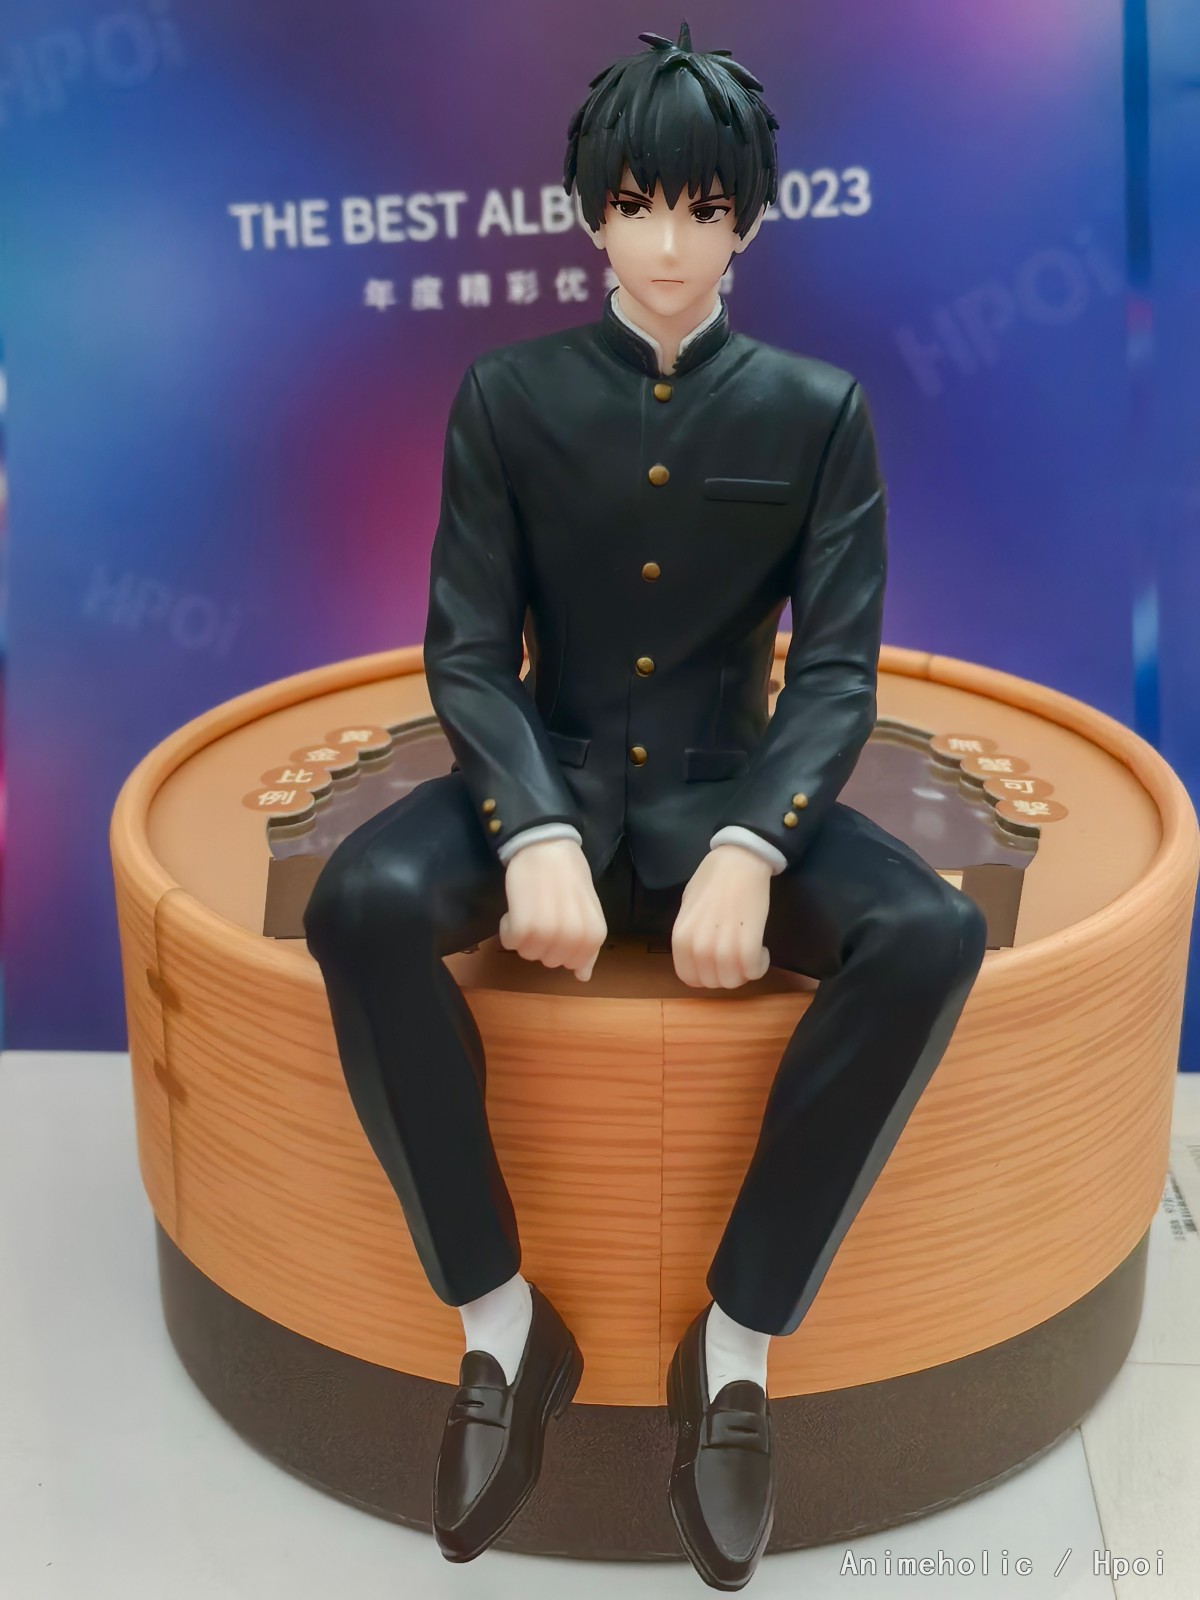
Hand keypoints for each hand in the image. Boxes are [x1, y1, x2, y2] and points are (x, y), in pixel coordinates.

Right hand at [499, 838, 607, 980]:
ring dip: (525, 934)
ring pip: (528, 954)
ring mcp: (549, 934)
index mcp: (594, 935)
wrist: (546, 845)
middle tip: (545, 910)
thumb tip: (583, 976)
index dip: (562, 945)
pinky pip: (510, 943)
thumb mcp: (587, 910)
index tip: (560, 920)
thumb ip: (587, 945)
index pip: (574, 964)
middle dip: (544, 941)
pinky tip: (517, 907)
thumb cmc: (568, 875)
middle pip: (549, 962)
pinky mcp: (524, 927)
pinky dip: (508, 928)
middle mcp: (574, 938)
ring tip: (532, 906)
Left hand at [671, 843, 771, 988]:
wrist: (738, 862)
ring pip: (733, 980)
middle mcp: (698, 947)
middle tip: (736, 957)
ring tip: (749, 953)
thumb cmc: (711, 880)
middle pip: (713, 982)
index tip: (717, 964)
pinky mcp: (749, 943)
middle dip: (726, 974)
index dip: (705, 975)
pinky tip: (762, 951)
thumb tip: (696, 954)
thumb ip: (689, 935)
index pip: (689, 978)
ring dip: (744, 972)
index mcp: (680, 938)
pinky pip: (753, 971)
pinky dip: (759, 966)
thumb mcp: (687, 909)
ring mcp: (723, 947)